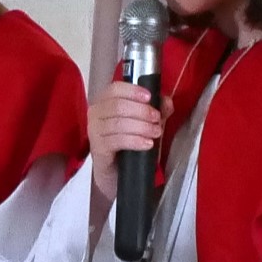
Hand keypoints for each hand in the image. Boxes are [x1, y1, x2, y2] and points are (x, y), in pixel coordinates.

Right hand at [87, 81, 161, 197]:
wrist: (116, 172)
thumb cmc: (128, 143)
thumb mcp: (146, 123)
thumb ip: (157, 109)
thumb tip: (167, 101)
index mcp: (105, 101)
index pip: (115, 89)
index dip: (133, 91)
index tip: (149, 97)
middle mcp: (96, 113)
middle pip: (118, 105)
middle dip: (142, 111)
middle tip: (157, 119)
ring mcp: (94, 131)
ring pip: (118, 123)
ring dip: (141, 127)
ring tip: (156, 132)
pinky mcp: (97, 148)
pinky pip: (117, 140)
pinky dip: (135, 140)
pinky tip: (147, 144)